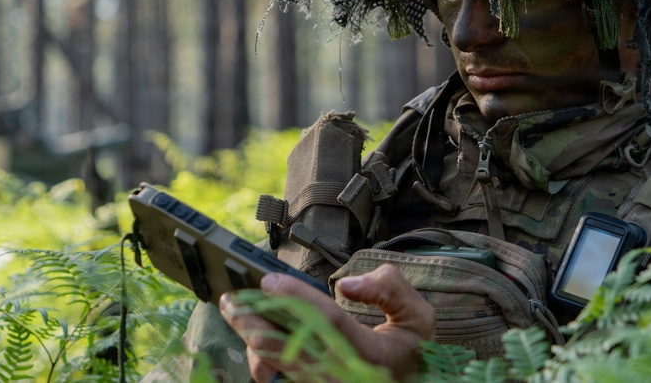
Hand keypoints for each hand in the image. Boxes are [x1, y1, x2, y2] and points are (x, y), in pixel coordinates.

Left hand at [220, 264, 435, 381]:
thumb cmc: (413, 352)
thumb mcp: (418, 315)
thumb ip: (388, 288)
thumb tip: (347, 284)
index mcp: (373, 355)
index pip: (327, 322)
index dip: (296, 298)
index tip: (269, 279)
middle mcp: (347, 377)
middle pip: (292, 348)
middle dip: (256, 322)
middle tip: (231, 300)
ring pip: (281, 368)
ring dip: (254, 341)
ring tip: (235, 314)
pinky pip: (283, 379)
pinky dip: (265, 359)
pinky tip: (252, 337)